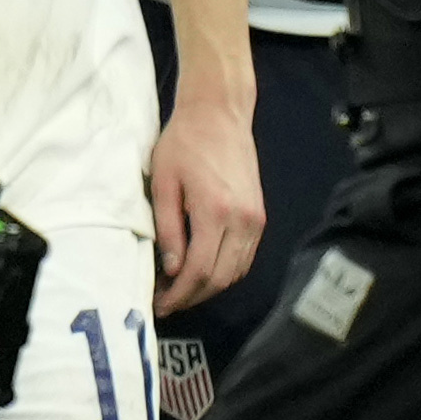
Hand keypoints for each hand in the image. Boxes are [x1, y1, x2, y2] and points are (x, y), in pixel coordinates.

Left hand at [150, 84, 265, 314]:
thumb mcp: (163, 184)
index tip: (160, 304)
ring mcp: (256, 219)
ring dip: (209, 287)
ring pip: (236, 271)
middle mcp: (243, 220)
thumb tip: (172, 269)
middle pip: (220, 278)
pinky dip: (224, 271)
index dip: (179, 294)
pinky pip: (245, 256)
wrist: (219, 115)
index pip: (199, 271)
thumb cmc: (183, 144)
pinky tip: (201, 271)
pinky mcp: (259, 216)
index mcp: (216, 212)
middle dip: (193, 297)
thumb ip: (168, 229)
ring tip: (180, 291)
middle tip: (166, 303)